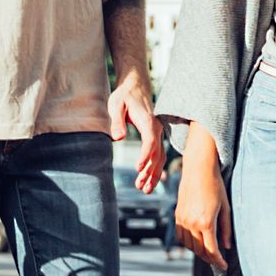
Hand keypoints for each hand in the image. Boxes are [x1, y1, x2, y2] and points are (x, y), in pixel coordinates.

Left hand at [109, 66, 165, 191]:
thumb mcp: (115, 105)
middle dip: (150, 171)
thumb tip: (118, 138)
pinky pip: (157, 154)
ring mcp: (158, 132)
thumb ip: (116, 121)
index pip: (150, 141)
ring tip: (144, 189)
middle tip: (140, 186)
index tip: (138, 168)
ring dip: (153, 173)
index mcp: (148, 120)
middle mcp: (157, 128)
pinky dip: (154, 168)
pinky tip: (147, 180)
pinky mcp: (156, 136)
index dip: (145, 155)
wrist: (135, 87)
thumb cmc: (123, 96)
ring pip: (159, 156)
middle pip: (157, 153)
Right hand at [173, 131, 231, 272]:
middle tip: (218, 261)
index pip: (212, 250)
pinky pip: (181, 236)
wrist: (198, 170)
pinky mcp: (178, 216)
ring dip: (199, 252)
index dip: (218, 261)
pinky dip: (189, 243)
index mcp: (206, 222)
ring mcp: (182, 220)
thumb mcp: (225, 208)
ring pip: (189, 245)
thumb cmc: (215, 186)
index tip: (224, 266)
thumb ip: (226, 229)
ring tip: (209, 253)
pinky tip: (197, 243)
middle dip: (210, 258)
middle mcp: (192, 223)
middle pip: (199, 250)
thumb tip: (227, 247)